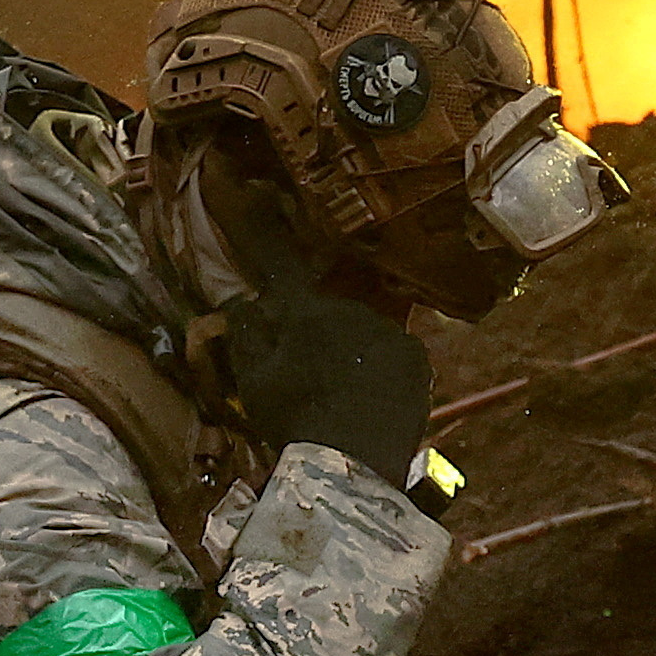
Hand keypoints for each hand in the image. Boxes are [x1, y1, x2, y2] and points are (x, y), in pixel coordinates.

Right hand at [208, 156, 430, 482]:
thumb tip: (238, 300)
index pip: (278, 262)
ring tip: (341, 397)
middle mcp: (351, 309)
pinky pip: (390, 353)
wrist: (352, 466)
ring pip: (361, 333)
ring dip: (350, 352)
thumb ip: (245, 335)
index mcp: (304, 312)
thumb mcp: (253, 382)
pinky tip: (367, 400)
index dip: (262, 225)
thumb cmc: (293, 422)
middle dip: (316, 332)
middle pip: (326, 310)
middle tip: (307, 376)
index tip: (254, 188)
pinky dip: (378, 369)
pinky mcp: (417, 357)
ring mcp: (389, 332)